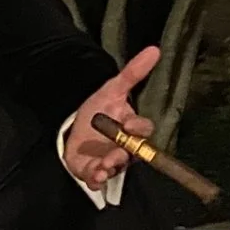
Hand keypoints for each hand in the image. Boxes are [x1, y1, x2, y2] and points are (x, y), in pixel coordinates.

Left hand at [64, 45, 160, 189]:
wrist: (75, 125)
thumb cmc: (99, 108)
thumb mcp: (112, 88)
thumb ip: (132, 73)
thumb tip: (154, 49)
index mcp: (131, 127)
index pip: (143, 129)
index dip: (138, 127)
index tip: (128, 124)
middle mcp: (126, 147)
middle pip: (131, 154)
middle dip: (123, 155)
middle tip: (114, 155)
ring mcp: (111, 160)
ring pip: (116, 168)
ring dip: (109, 169)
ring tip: (101, 168)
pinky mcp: (95, 170)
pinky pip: (99, 179)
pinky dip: (96, 180)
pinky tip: (93, 177)